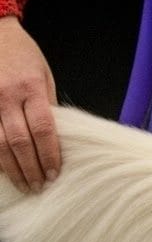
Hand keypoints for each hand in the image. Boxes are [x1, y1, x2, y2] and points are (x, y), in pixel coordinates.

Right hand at [0, 18, 61, 190]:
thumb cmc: (23, 54)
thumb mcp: (44, 74)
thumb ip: (46, 104)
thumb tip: (55, 137)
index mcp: (30, 88)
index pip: (43, 130)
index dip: (49, 155)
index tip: (54, 174)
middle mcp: (6, 96)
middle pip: (18, 141)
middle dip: (30, 168)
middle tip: (39, 187)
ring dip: (10, 168)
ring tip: (23, 184)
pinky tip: (2, 168)